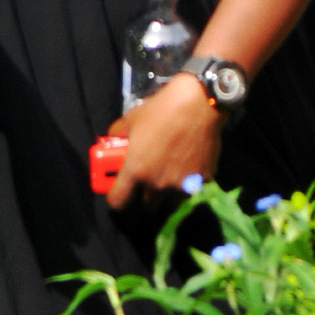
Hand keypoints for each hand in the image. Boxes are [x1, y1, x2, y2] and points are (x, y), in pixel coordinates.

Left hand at [105, 74, 223, 210]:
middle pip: (146, 207)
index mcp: (136, 171)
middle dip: (141, 198)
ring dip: (164, 196)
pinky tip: (184, 169)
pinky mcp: (203, 182)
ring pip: (170, 204)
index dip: (115, 199)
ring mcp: (182, 186)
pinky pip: (189, 192)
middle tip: (142, 183)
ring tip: (164, 178)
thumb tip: (111, 144)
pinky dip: (184, 186)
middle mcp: (158, 184)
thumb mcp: (129, 121)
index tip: (117, 191)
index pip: (119, 202)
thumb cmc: (160, 111)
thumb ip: (117, 137)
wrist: (199, 107)